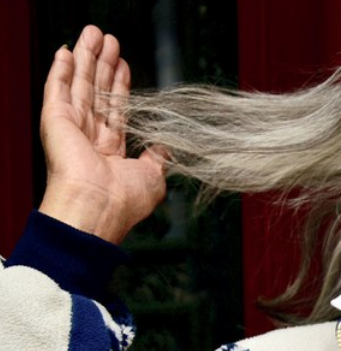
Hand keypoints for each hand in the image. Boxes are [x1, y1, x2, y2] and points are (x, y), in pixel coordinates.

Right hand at [38, 26, 165, 243]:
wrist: (98, 207)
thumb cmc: (125, 201)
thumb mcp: (153, 177)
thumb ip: (158, 158)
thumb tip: (165, 146)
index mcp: (109, 153)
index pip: (116, 110)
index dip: (120, 86)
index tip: (124, 65)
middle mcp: (88, 139)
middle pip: (97, 92)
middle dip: (103, 65)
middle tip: (108, 39)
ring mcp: (70, 128)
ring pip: (79, 85)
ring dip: (86, 58)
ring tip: (94, 33)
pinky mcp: (55, 121)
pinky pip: (57, 89)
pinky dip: (61, 70)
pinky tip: (66, 51)